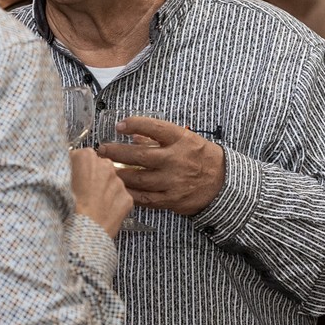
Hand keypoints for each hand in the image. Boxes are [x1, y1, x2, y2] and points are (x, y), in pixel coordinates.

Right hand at [69, 148, 133, 238]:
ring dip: (103, 191)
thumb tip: (64, 164)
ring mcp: (118, 183)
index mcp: (86, 157)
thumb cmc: (65, 208)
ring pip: (110, 183)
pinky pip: (119, 198)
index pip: (82, 156)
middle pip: (99, 168)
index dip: (76, 168)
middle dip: (92, 177)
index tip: (72, 177)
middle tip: (82, 193)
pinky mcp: (127, 199)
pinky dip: (112, 205)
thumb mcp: (56, 182)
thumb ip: (64, 168)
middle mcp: (106, 165)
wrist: (81, 233)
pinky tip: (101, 213)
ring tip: (91, 206)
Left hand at [97, 116, 225, 216]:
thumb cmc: (201, 157)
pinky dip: (130, 193)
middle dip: (116, 152)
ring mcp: (173, 181)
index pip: (154, 128)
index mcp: (181, 140)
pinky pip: (145, 198)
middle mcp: (176, 160)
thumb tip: (133, 134)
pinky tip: (119, 188)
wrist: (222, 183)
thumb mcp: (186, 139)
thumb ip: (159, 137)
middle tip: (102, 150)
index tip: (119, 125)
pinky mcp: (171, 199)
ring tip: (104, 169)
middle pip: (140, 156)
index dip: (134, 124)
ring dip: (118, 174)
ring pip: (139, 179)